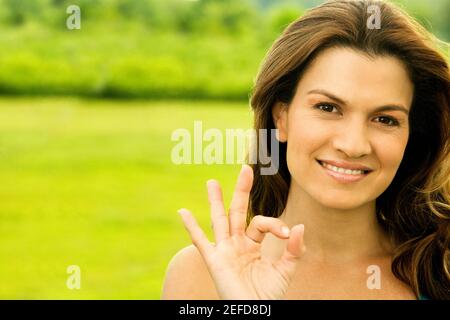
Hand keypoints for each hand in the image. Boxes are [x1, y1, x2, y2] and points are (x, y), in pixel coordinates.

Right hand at [178, 164, 305, 299]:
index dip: (275, 224)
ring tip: (212, 182)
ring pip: (219, 220)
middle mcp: (237, 243)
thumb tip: (300, 226)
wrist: (255, 312)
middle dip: (241, 190)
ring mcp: (224, 250)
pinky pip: (200, 241)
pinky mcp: (214, 261)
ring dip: (215, 201)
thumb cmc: (267, 295)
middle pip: (237, 211)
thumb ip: (293, 249)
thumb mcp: (285, 270)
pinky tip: (182, 212)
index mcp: (252, 244)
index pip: (261, 222)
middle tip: (245, 168)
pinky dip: (191, 227)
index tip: (288, 234)